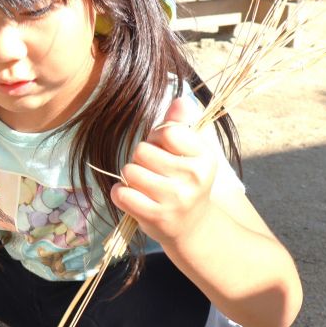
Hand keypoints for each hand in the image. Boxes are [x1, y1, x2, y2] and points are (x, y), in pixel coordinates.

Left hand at [110, 97, 216, 249]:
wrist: (192, 226)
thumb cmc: (186, 181)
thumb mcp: (190, 153)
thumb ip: (180, 125)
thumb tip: (179, 100)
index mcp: (204, 157)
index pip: (167, 132)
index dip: (156, 136)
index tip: (162, 147)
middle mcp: (193, 178)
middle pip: (143, 151)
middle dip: (141, 157)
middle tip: (152, 169)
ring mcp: (174, 199)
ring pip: (129, 171)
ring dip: (130, 175)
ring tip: (144, 183)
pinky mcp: (156, 217)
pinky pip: (121, 193)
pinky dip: (120, 193)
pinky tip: (132, 196)